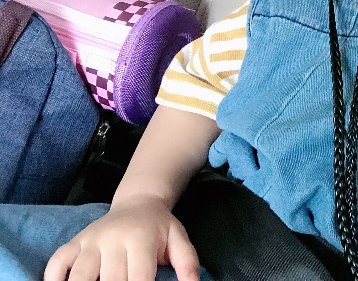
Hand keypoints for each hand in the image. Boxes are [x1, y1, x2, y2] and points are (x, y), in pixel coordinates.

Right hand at [45, 196, 199, 280]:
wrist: (139, 201)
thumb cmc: (159, 227)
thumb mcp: (179, 239)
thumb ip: (187, 263)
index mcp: (140, 239)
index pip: (138, 278)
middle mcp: (112, 239)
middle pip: (109, 280)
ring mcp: (90, 241)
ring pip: (78, 275)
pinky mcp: (74, 242)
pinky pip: (57, 262)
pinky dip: (53, 278)